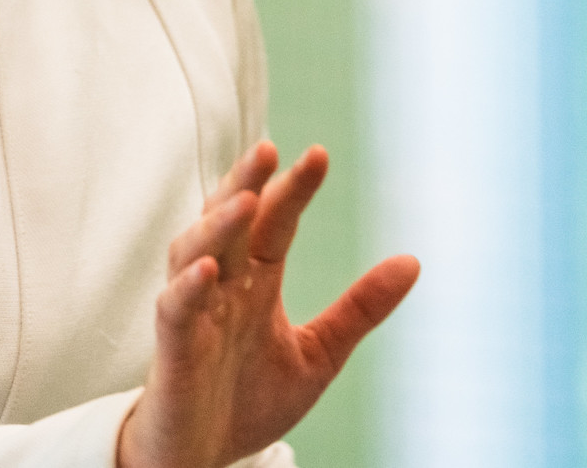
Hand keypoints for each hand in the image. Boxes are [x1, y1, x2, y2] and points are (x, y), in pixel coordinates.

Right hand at [117, 142, 419, 467]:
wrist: (203, 458)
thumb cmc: (249, 399)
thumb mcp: (319, 353)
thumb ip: (359, 309)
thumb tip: (413, 260)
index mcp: (256, 280)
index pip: (275, 222)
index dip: (293, 188)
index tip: (319, 154)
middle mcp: (223, 286)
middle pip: (229, 221)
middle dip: (245, 183)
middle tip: (268, 149)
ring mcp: (194, 314)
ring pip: (194, 252)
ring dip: (218, 225)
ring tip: (246, 200)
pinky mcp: (173, 349)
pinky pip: (175, 310)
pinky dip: (188, 287)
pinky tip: (209, 270)